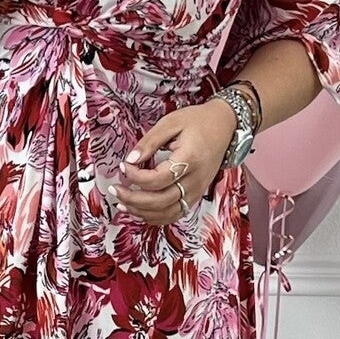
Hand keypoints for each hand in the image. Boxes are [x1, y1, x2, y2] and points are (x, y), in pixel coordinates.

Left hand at [108, 99, 237, 222]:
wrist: (224, 126)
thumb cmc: (198, 122)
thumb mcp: (171, 123)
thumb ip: (149, 141)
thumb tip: (131, 158)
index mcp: (190, 160)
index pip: (158, 179)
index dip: (136, 176)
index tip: (124, 165)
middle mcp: (195, 180)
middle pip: (161, 201)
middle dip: (133, 199)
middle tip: (115, 190)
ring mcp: (197, 191)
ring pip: (167, 213)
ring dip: (142, 212)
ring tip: (122, 203)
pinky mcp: (195, 195)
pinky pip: (175, 214)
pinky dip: (156, 217)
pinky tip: (140, 210)